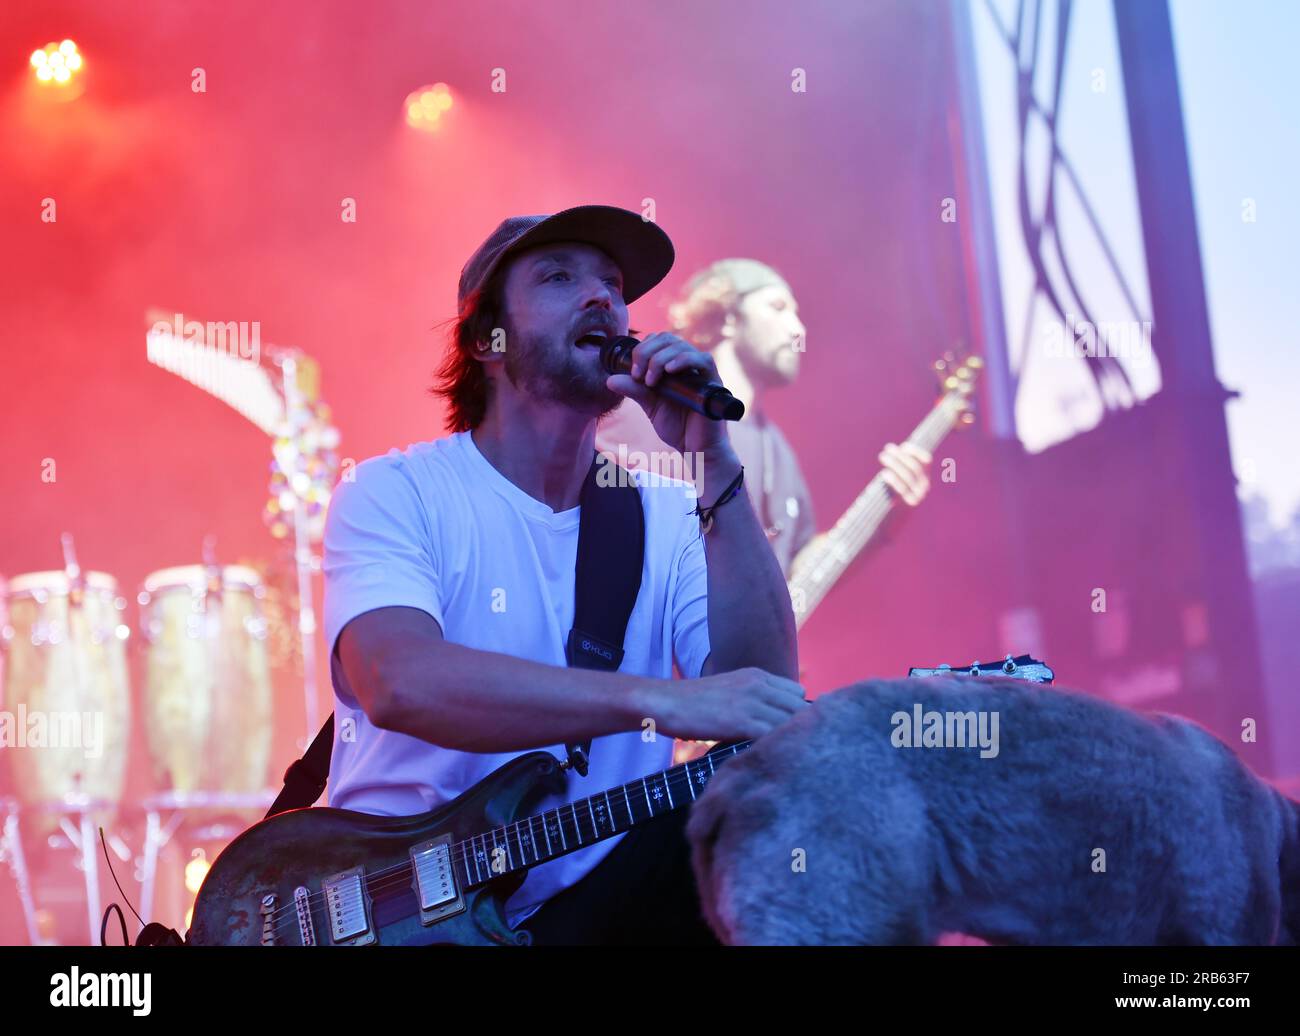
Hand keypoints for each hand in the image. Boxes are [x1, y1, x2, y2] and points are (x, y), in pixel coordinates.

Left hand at [605, 332, 729, 456]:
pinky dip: (683, 360)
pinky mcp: (713, 381)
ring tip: (651, 381)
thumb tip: (610, 380)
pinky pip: (702, 359)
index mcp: (674, 365)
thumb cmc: (677, 426)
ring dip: (659, 359)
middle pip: (667, 338)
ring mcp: (701, 370)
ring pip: (680, 346)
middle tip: (638, 375)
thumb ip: (634, 390)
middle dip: (647, 352)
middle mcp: (688, 363)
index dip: (642, 349)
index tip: (633, 373)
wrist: (696, 449)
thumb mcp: (650, 405)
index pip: (658, 340)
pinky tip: (669, 370)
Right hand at [645, 667, 808, 742]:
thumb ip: (754, 699)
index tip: (787, 730)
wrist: (665, 702)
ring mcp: (751, 701)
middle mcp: (758, 684)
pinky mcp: (741, 720)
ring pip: (791, 722)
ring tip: (778, 754)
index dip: (795, 713)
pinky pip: (773, 734)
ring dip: (788, 739)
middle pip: (800, 708)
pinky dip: (774, 746)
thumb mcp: (730, 690)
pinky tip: (765, 756)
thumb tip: (774, 721)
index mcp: (757, 676)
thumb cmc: (694, 704)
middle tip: (787, 747)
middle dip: (798, 728)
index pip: (798, 693)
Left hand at [878, 442, 931, 506]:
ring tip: (883, 456)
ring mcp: (919, 495)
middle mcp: (925, 486)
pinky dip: (893, 479)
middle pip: (914, 466)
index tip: (902, 446)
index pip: (926, 460)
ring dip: (895, 463)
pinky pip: (903, 488)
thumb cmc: (891, 495)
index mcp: (924, 477)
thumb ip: (898, 466)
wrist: (891, 519)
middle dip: (900, 455)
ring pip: (908, 475)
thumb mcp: (898, 479)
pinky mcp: (911, 504)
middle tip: (887, 449)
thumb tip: (892, 449)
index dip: (916, 451)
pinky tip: (884, 473)